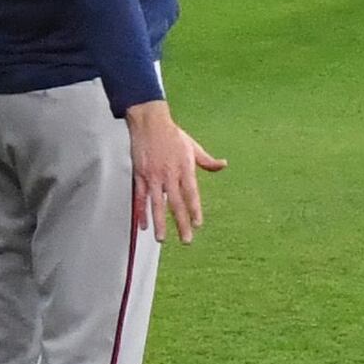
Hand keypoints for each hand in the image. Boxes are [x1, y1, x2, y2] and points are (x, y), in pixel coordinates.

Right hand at [131, 100, 225, 242]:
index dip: (194, 210)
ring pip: (156, 204)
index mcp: (184, 168)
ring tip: (161, 239)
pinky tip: (143, 225)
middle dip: (181, 223)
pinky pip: (140, 198)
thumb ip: (207, 161)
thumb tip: (223, 165)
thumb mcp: (193, 147)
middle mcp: (169, 175)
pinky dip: (141, 212)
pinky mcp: (140, 176)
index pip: (191, 193)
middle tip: (186, 240)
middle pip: (176, 203)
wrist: (150, 123)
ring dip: (159, 223)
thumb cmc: (172, 135)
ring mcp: (153, 176)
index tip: (198, 224)